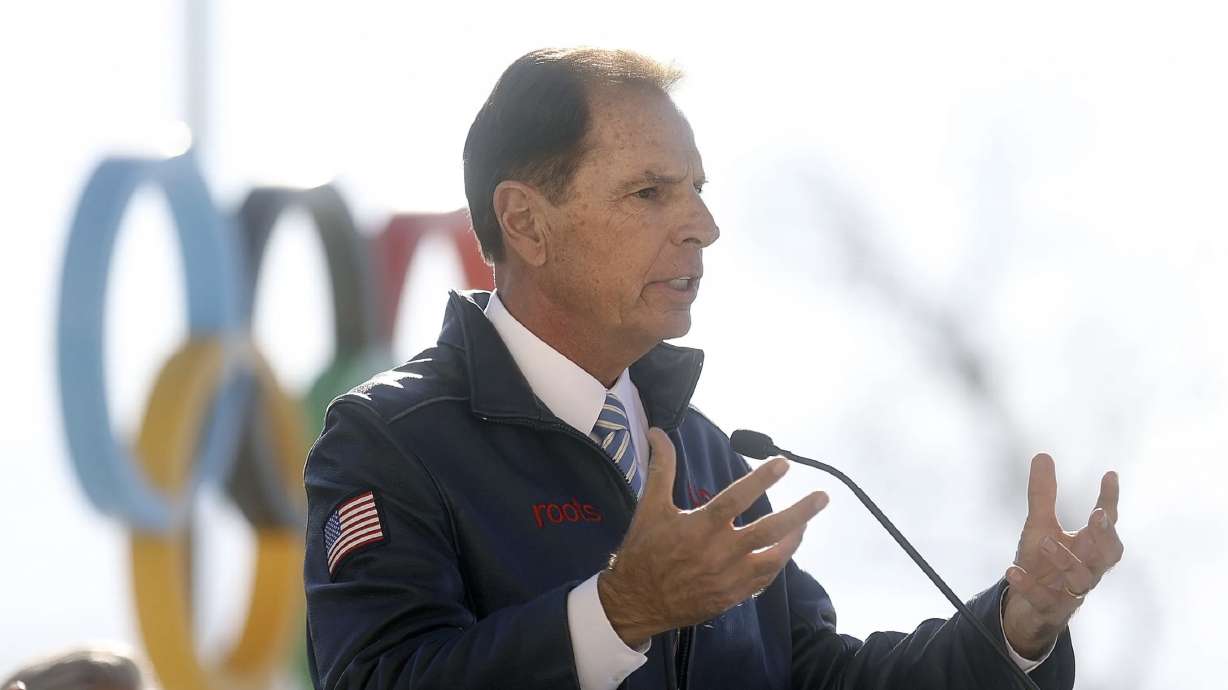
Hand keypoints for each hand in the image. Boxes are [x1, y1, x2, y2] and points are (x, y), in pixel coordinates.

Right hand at [598, 428, 827, 647]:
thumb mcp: (650, 507)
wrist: (637, 601)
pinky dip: (778, 562)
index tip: (784, 463)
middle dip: (800, 512)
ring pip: (774, 557)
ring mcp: (730, 577)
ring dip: (794, 538)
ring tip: (807, 523)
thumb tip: (658, 432)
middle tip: (822, 496)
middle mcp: (720, 552)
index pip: (737, 498)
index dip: (761, 479)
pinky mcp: (733, 595)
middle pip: (769, 529)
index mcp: (700, 527)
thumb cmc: (644, 550)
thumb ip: (662, 468)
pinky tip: (785, 548)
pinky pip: (765, 579)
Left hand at [1003, 453, 1123, 657]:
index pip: (1106, 523)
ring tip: (1045, 541)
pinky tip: (1012, 570)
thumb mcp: (1040, 525)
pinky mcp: (1050, 608)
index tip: (1109, 475)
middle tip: (1096, 516)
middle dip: (1106, 536)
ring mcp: (1070, 590)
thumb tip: (1043, 455)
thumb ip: (1043, 495)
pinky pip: (1044, 599)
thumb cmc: (1044, 562)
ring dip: (1066, 559)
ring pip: (1081, 579)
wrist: (1029, 605)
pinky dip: (1028, 585)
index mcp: (1088, 546)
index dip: (1110, 501)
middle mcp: (1087, 568)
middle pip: (1109, 555)